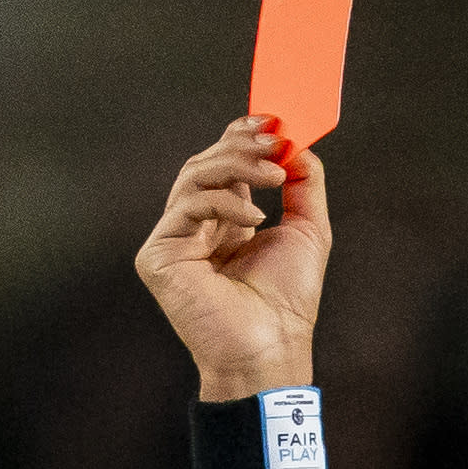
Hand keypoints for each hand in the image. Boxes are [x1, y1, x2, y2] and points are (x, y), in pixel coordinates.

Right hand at [135, 117, 329, 398]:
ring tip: (274, 174)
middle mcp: (197, 226)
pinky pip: (186, 206)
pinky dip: (223, 203)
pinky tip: (254, 218)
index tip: (271, 120)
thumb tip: (298, 143)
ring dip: (236, 165)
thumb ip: (305, 184)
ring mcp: (174, 239)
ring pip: (194, 176)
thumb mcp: (309, 231)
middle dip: (242, 145)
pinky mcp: (158, 255)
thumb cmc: (288, 304)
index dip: (242, 136)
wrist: (271, 349)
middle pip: (206, 163)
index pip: (224, 164)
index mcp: (226, 220)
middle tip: (274, 137)